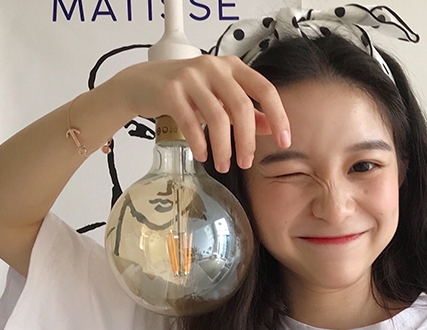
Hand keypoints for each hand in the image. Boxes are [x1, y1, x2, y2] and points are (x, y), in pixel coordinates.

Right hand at [111, 55, 291, 172]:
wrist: (142, 83)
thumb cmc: (185, 91)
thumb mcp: (219, 98)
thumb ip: (246, 110)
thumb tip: (270, 127)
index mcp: (232, 67)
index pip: (264, 89)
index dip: (278, 116)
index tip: (284, 141)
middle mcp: (213, 67)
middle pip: (241, 107)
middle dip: (246, 141)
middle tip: (246, 163)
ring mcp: (191, 77)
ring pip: (217, 117)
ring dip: (223, 147)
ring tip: (223, 165)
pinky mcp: (170, 91)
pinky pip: (191, 123)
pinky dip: (200, 144)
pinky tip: (202, 155)